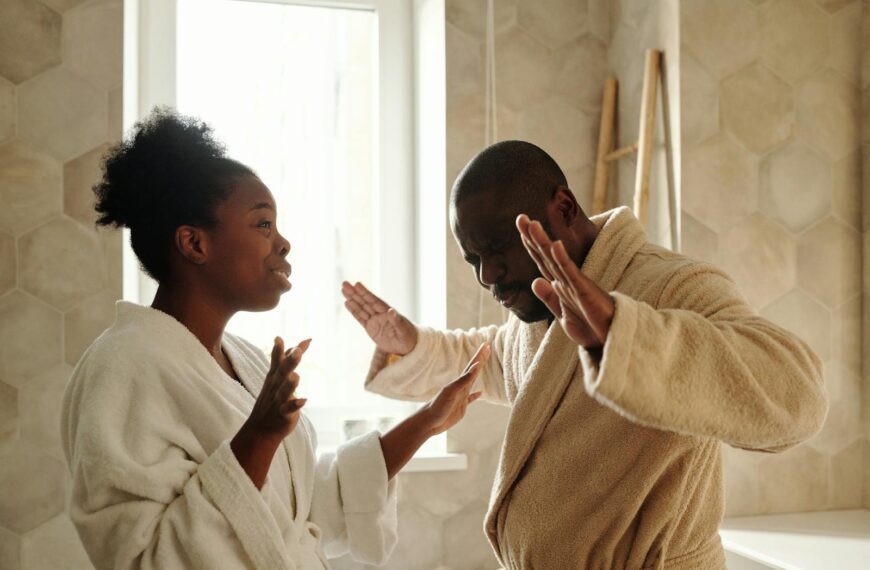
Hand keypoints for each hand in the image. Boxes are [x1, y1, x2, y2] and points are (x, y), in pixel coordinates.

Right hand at [244, 337, 309, 441]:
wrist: (260, 430)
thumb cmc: (271, 401)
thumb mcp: (276, 379)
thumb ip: (285, 361)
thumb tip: (296, 345)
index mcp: (274, 377)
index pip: (277, 360)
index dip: (280, 349)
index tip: (279, 337)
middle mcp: (275, 386)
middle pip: (283, 372)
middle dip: (289, 361)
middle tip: (297, 351)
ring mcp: (278, 400)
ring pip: (284, 390)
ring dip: (290, 384)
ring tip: (296, 376)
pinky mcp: (283, 414)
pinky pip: (288, 409)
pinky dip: (295, 405)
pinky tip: (303, 400)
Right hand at [341, 281, 417, 354]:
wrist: (409, 346)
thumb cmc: (409, 337)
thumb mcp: (404, 330)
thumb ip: (397, 321)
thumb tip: (391, 311)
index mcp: (388, 312)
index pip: (374, 301)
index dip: (365, 293)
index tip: (357, 284)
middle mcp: (380, 314)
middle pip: (365, 302)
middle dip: (355, 293)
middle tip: (344, 283)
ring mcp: (375, 320)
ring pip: (361, 308)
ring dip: (352, 299)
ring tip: (343, 290)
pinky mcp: (371, 328)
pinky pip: (360, 318)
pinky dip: (354, 311)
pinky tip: (347, 303)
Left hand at [418, 343, 490, 434]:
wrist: (429, 421)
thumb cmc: (438, 406)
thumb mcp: (452, 392)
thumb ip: (464, 379)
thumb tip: (476, 366)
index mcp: (459, 382)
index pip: (472, 366)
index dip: (480, 356)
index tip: (486, 345)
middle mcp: (461, 387)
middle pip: (473, 370)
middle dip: (480, 359)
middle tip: (487, 348)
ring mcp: (461, 396)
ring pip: (472, 381)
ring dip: (478, 372)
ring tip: (482, 365)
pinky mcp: (461, 407)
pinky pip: (471, 398)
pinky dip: (476, 395)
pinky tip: (480, 392)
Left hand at [516, 214, 613, 351]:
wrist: (610, 338)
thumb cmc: (589, 326)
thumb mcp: (562, 314)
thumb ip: (549, 298)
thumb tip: (535, 282)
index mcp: (560, 285)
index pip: (542, 261)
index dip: (530, 245)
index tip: (521, 228)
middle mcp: (566, 280)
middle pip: (545, 255)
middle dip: (532, 236)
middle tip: (520, 217)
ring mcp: (575, 283)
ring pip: (555, 259)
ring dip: (543, 242)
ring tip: (532, 224)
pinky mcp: (584, 290)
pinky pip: (570, 273)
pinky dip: (562, 259)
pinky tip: (555, 245)